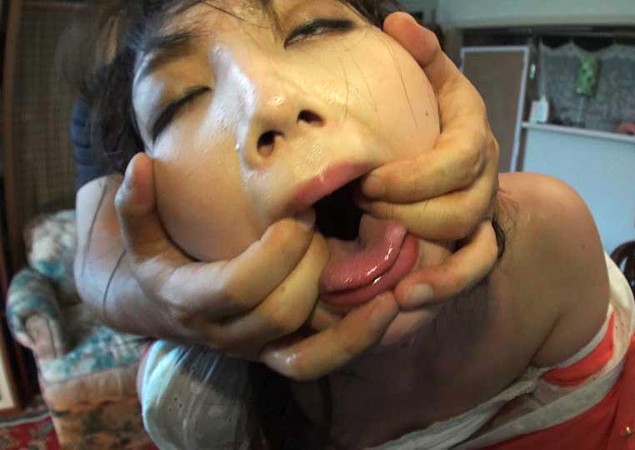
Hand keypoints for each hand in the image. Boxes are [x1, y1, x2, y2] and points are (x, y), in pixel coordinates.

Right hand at [116, 153, 397, 379]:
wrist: (167, 312)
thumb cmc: (164, 261)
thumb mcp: (141, 235)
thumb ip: (137, 205)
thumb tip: (139, 165)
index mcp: (190, 302)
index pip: (237, 287)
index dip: (275, 252)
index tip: (299, 214)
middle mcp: (225, 335)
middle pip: (279, 312)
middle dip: (310, 267)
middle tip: (327, 228)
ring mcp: (256, 351)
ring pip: (306, 351)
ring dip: (349, 317)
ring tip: (387, 281)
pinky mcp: (281, 356)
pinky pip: (319, 363)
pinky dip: (356, 341)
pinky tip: (389, 306)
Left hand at [361, 12, 499, 307]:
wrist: (446, 167)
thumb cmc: (424, 123)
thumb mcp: (425, 87)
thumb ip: (418, 59)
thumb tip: (397, 22)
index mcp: (470, 132)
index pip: (461, 156)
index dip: (417, 176)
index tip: (369, 181)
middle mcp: (484, 175)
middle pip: (463, 205)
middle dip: (409, 212)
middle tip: (362, 212)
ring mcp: (482, 213)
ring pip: (469, 240)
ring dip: (424, 251)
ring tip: (378, 255)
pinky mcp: (473, 246)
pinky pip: (475, 269)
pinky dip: (444, 285)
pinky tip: (405, 296)